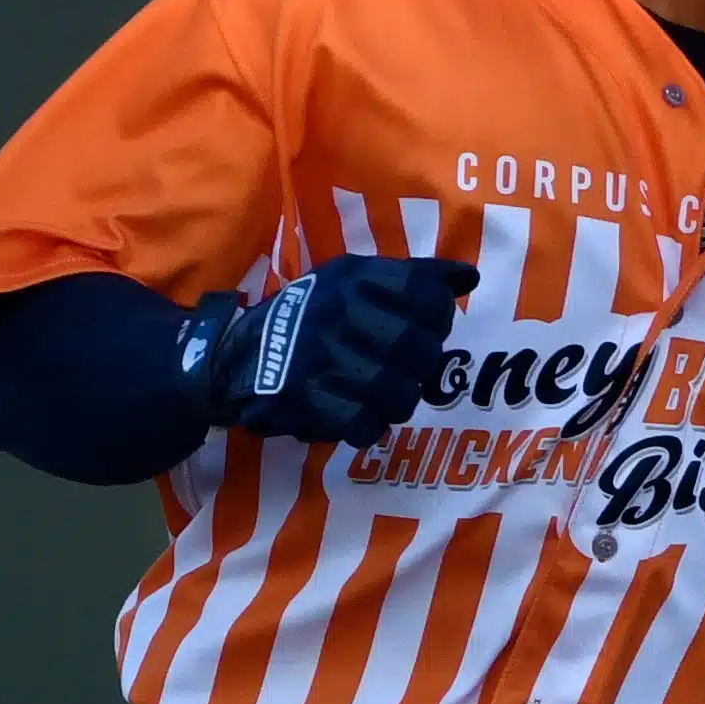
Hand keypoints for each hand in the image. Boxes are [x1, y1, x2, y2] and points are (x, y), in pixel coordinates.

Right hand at [178, 255, 478, 447]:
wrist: (236, 357)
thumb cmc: (313, 318)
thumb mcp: (355, 282)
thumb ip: (414, 278)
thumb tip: (469, 278)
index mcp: (354, 277)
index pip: (427, 296)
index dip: (440, 318)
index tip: (428, 328)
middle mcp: (337, 311)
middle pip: (420, 349)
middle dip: (424, 366)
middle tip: (409, 368)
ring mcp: (319, 356)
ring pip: (400, 393)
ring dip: (400, 400)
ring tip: (385, 395)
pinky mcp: (304, 398)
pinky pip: (366, 425)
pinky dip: (370, 426)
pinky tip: (358, 415)